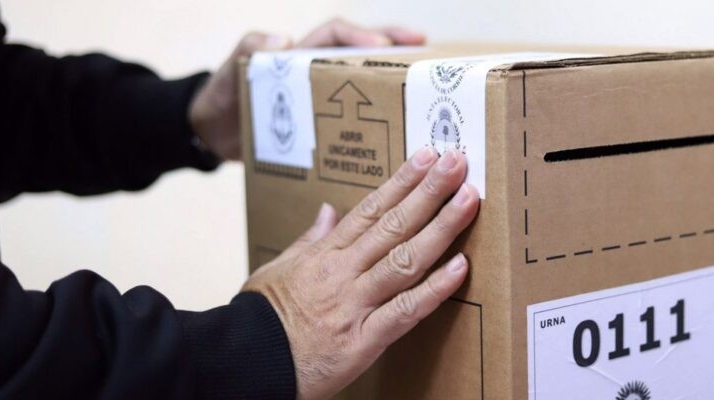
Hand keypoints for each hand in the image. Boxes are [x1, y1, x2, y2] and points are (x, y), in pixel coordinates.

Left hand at [189, 19, 425, 159]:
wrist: (210, 134)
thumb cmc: (221, 97)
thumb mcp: (231, 70)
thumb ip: (248, 48)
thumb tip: (282, 38)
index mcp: (301, 54)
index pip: (336, 35)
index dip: (361, 35)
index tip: (385, 44)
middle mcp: (317, 73)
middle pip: (362, 55)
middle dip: (395, 50)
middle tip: (427, 54)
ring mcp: (321, 100)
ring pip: (363, 87)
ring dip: (392, 89)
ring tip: (420, 96)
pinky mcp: (321, 126)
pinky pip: (351, 121)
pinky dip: (373, 126)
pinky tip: (393, 139)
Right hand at [242, 148, 477, 399]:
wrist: (244, 364)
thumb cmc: (260, 319)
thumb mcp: (277, 270)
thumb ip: (308, 241)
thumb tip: (329, 211)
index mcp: (324, 255)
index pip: (370, 210)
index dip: (401, 181)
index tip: (426, 157)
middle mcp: (343, 273)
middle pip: (393, 225)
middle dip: (428, 191)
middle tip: (457, 162)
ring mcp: (355, 305)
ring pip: (404, 260)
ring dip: (440, 228)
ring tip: (468, 200)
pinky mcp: (364, 341)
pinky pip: (405, 312)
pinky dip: (435, 289)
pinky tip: (460, 266)